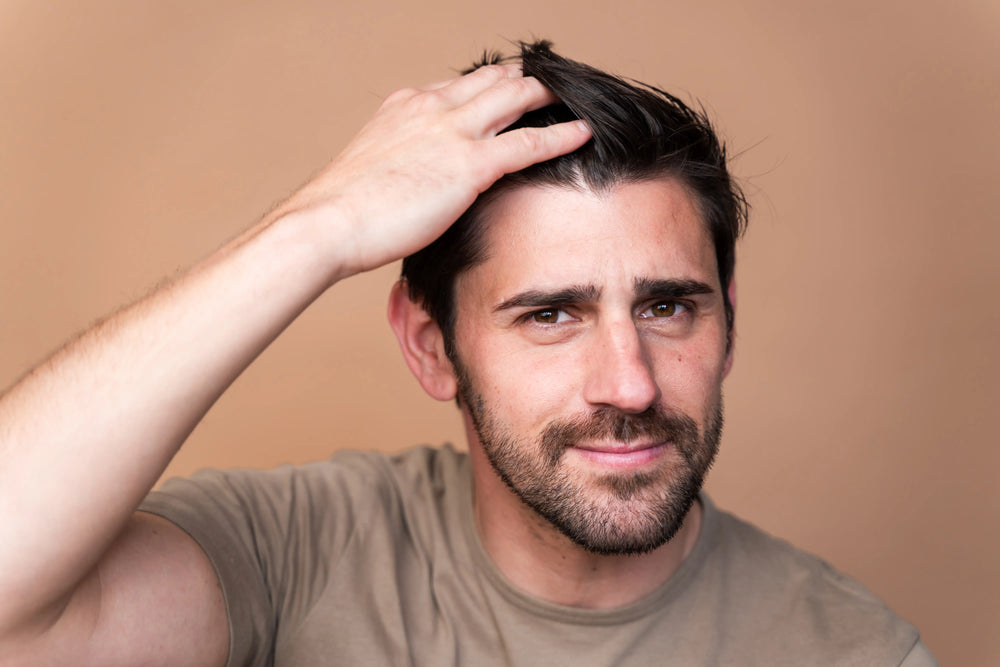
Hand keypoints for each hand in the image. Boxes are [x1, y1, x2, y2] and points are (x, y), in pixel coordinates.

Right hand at [272, 64, 591, 280]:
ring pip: (517, 96)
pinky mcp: (469, 164)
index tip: (513, 90)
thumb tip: (418, 185)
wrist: (326, 224)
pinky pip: (529, 142)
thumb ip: (404, 163)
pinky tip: (585, 130)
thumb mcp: (374, 169)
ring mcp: (453, 131)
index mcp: (407, 105)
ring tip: (579, 97)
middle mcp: (432, 106)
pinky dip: (562, 134)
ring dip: (551, 94)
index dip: (494, 85)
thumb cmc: (342, 211)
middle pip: (495, 79)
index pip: (462, 85)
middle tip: (556, 84)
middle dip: (528, 79)